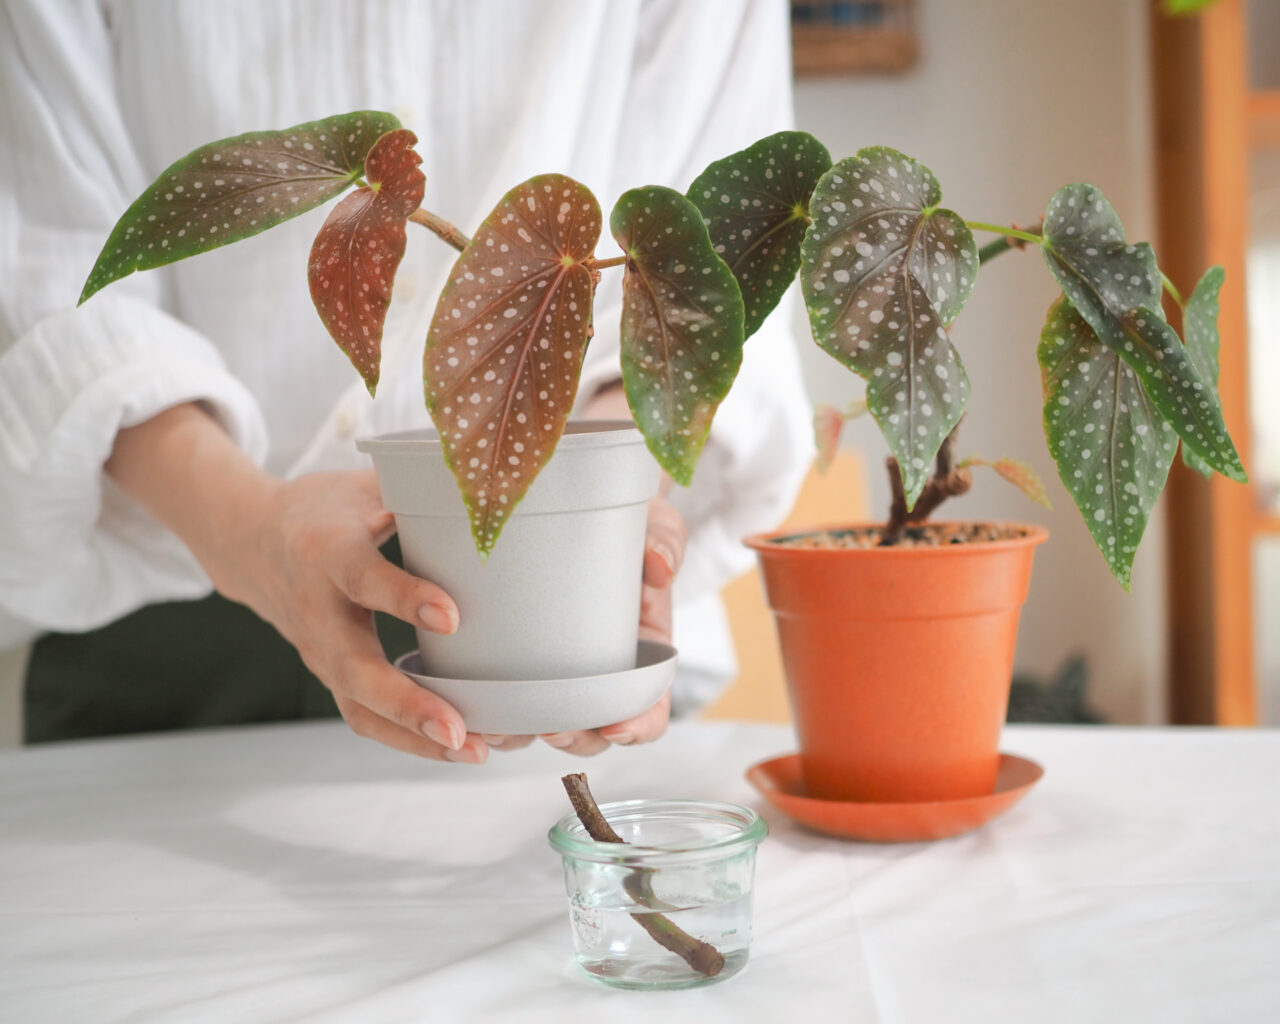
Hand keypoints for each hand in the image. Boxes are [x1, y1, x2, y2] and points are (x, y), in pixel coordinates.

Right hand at [106, 405, 488, 763]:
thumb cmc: (322, 510)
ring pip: (359, 708)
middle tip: (461, 730)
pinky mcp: (332, 677)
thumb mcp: (359, 484)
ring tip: (475, 751)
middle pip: (355, 669)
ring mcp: (319, 653)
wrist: (251, 542)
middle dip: (408, 704)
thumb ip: (412, 488)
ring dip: (416, 738)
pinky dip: (410, 740)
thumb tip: (478, 488)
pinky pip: (365, 718)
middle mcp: (317, 611)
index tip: (452, 616)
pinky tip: (462, 747)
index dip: (404, 597)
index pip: (363, 577)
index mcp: (325, 551)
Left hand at [504, 493, 683, 756]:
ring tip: (496, 730)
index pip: (650, 709)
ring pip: (541, 724)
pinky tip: (466, 710)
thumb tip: (659, 567)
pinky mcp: (514, 659)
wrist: (579, 504)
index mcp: (642, 657)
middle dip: (574, 740)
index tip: (616, 728)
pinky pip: (502, 697)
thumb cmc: (628, 525)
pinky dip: (487, 712)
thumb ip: (664, 542)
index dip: (639, 727)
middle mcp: (600, 675)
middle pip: (593, 731)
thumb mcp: (655, 526)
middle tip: (552, 730)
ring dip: (521, 736)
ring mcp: (556, 672)